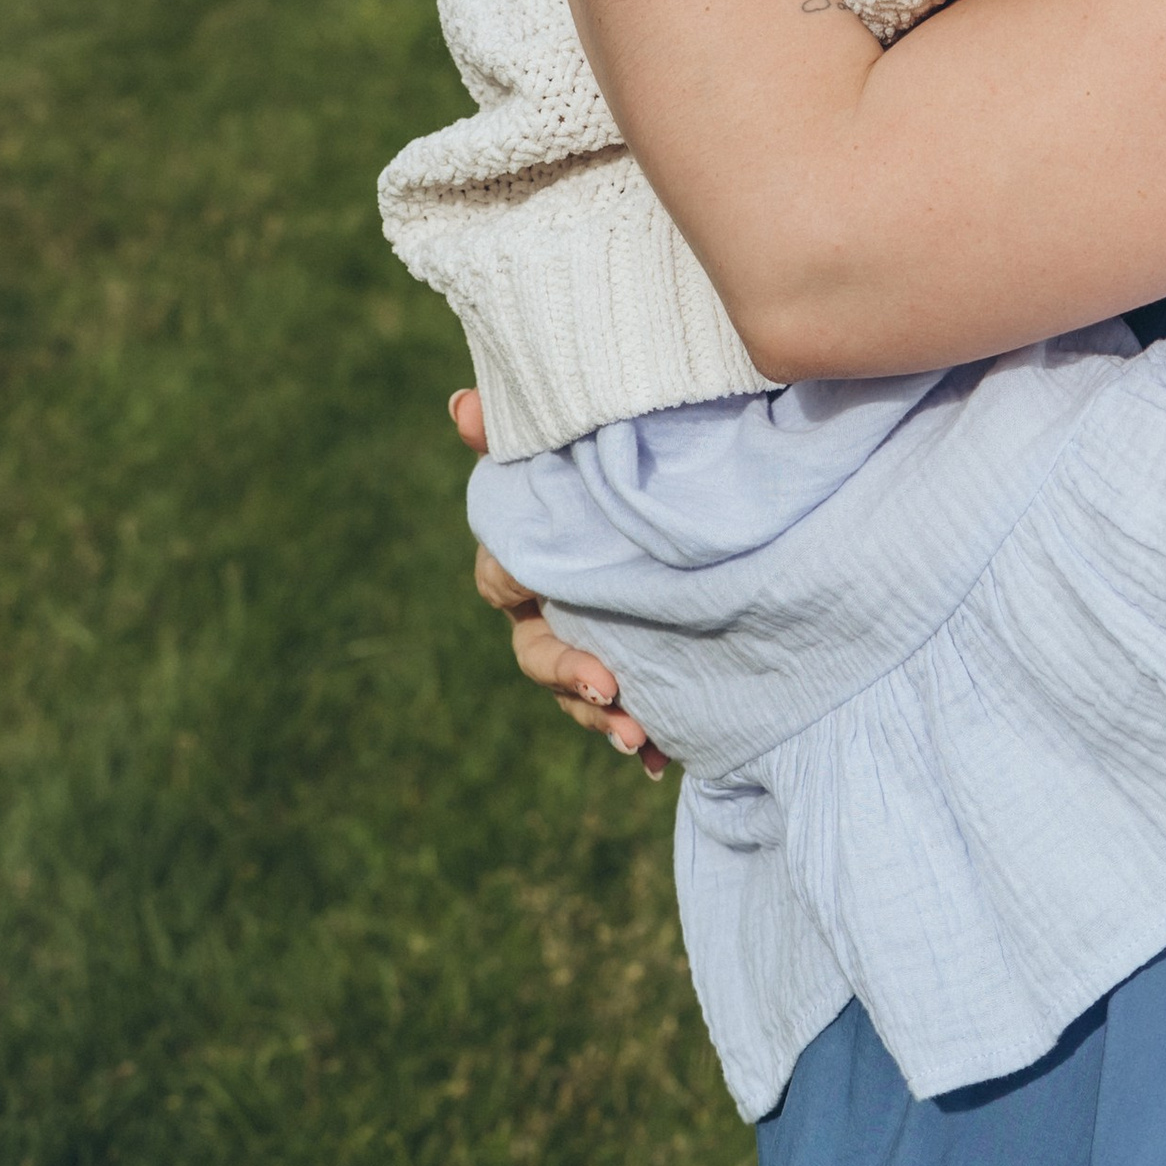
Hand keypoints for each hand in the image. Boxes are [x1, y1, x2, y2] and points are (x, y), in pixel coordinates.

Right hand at [454, 387, 669, 777]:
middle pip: (540, 655)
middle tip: (608, 688)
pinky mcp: (640, 667)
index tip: (536, 597)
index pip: (500, 577)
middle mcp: (554, 607)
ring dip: (603, 721)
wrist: (704, 492)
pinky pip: (631, 712)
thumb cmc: (615, 462)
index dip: (512, 589)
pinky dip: (644, 738)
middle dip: (568, 677)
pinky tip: (661, 760)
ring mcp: (595, 642)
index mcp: (532, 556)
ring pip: (582, 694)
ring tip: (638, 737)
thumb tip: (460, 405)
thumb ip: (517, 431)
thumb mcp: (576, 444)